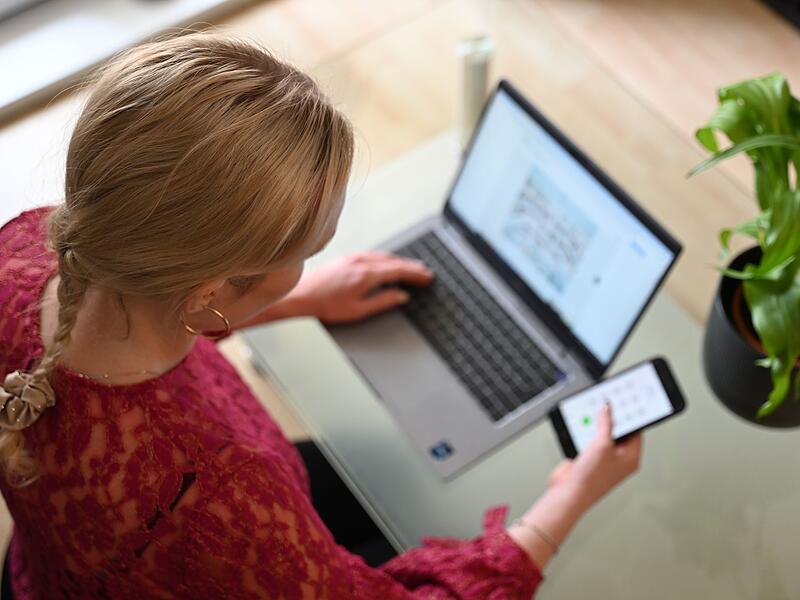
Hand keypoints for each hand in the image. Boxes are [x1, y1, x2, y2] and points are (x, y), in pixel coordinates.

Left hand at [288, 251, 433, 323]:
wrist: (299, 295)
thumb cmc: (324, 305)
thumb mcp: (358, 310)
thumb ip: (383, 302)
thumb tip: (401, 297)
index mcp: (366, 274)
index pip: (398, 271)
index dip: (415, 274)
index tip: (427, 276)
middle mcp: (361, 261)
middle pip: (394, 261)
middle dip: (411, 266)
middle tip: (425, 272)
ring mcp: (353, 257)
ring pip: (384, 256)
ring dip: (399, 261)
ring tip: (411, 268)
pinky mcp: (346, 257)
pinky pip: (373, 254)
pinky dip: (386, 258)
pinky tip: (387, 263)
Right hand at [507, 404, 640, 570]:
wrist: (568, 493)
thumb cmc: (591, 479)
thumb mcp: (602, 444)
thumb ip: (605, 423)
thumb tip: (607, 409)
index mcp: (630, 458)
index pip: (636, 431)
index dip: (631, 415)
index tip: (626, 402)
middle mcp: (619, 460)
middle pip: (619, 432)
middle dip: (612, 419)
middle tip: (608, 403)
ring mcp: (603, 460)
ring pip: (602, 435)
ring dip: (597, 425)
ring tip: (594, 412)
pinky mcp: (588, 460)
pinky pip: (589, 441)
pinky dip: (586, 432)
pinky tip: (582, 426)